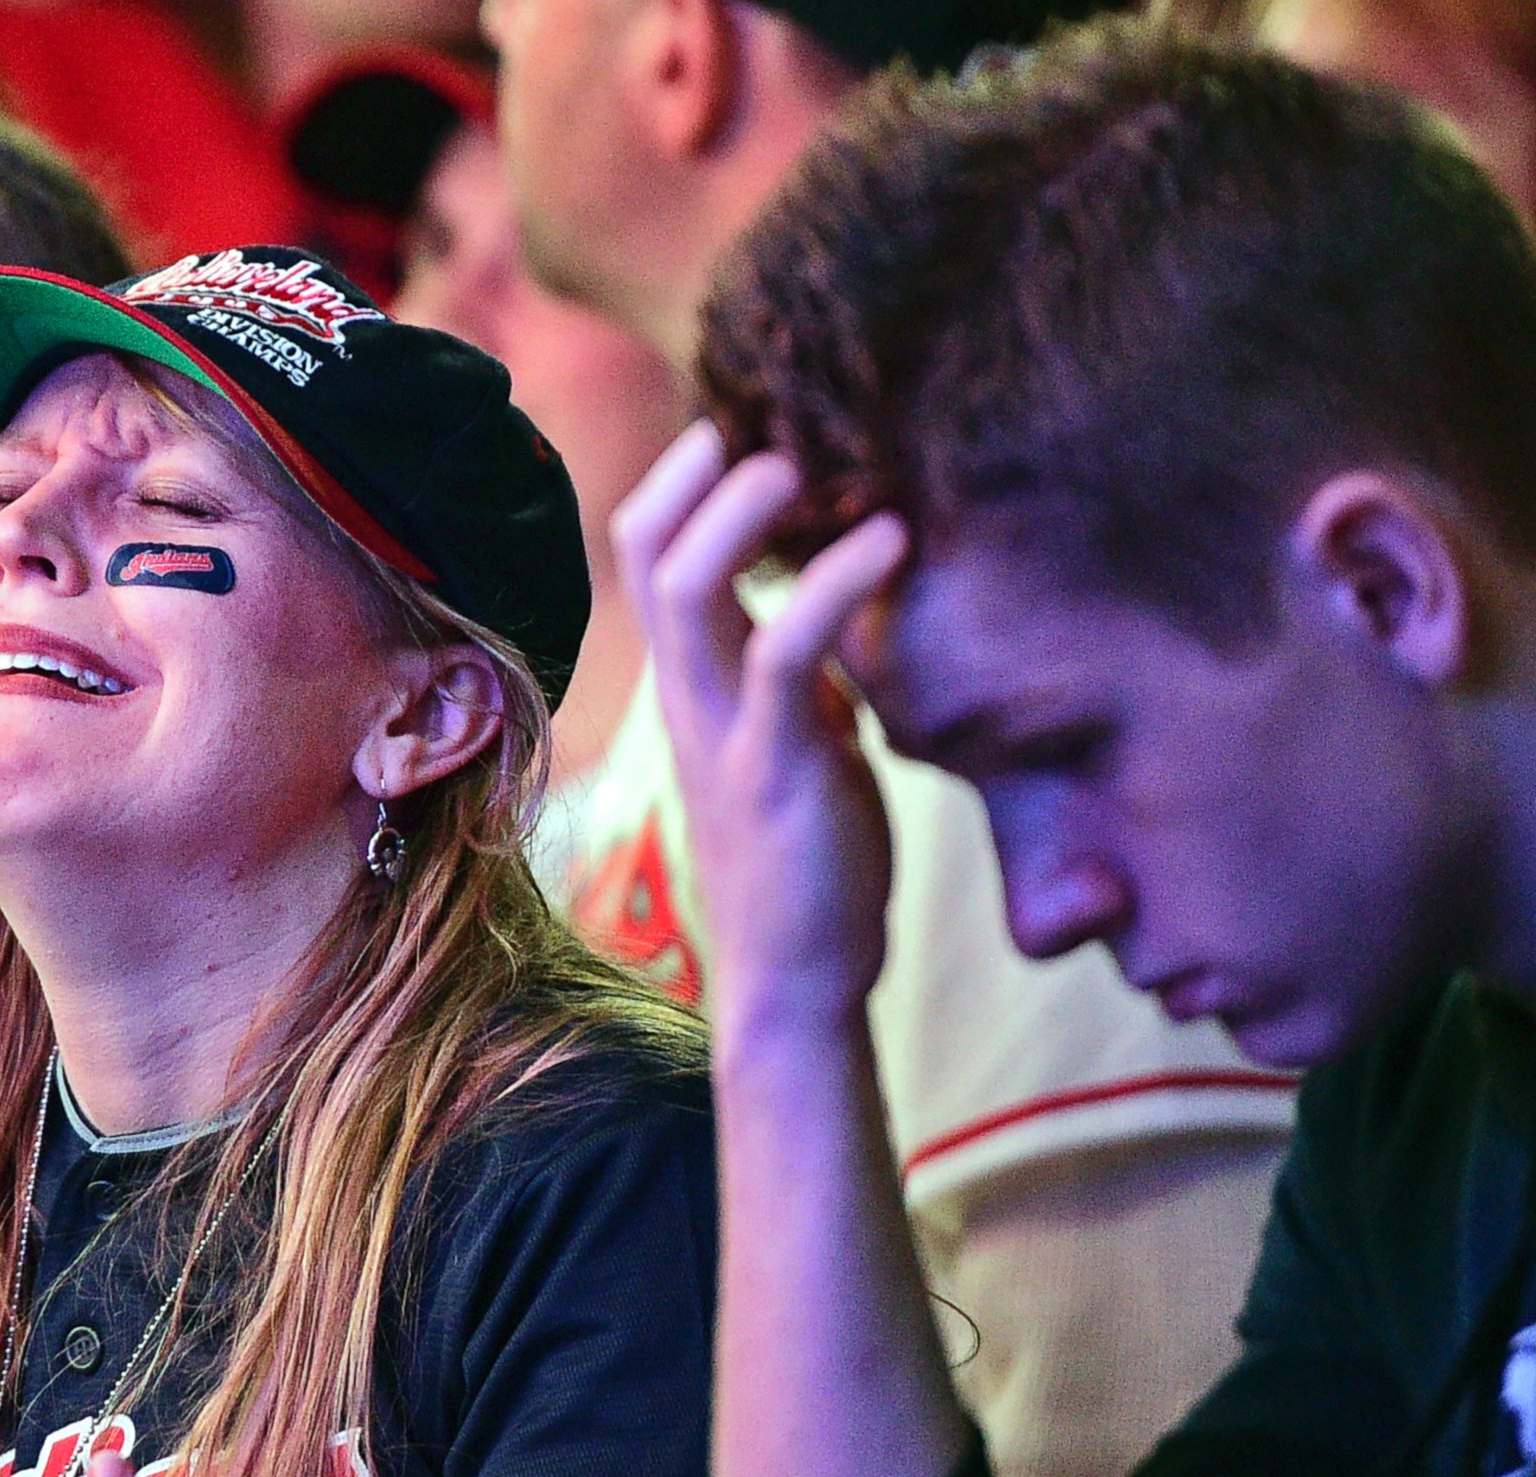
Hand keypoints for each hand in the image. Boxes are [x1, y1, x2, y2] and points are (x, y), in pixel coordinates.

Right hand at [612, 422, 910, 1030]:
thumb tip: (838, 613)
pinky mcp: (776, 769)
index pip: (649, 562)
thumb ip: (799, 683)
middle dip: (694, 471)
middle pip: (643, 552)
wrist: (795, 991)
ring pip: (689, 588)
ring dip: (743, 510)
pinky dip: (836, 580)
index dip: (681, 487)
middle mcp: (689, 702)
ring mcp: (724, 734)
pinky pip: (787, 650)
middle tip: (762, 427)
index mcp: (691, 695)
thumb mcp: (800, 750)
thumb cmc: (808, 877)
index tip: (742, 436)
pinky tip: (891, 540)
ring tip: (807, 465)